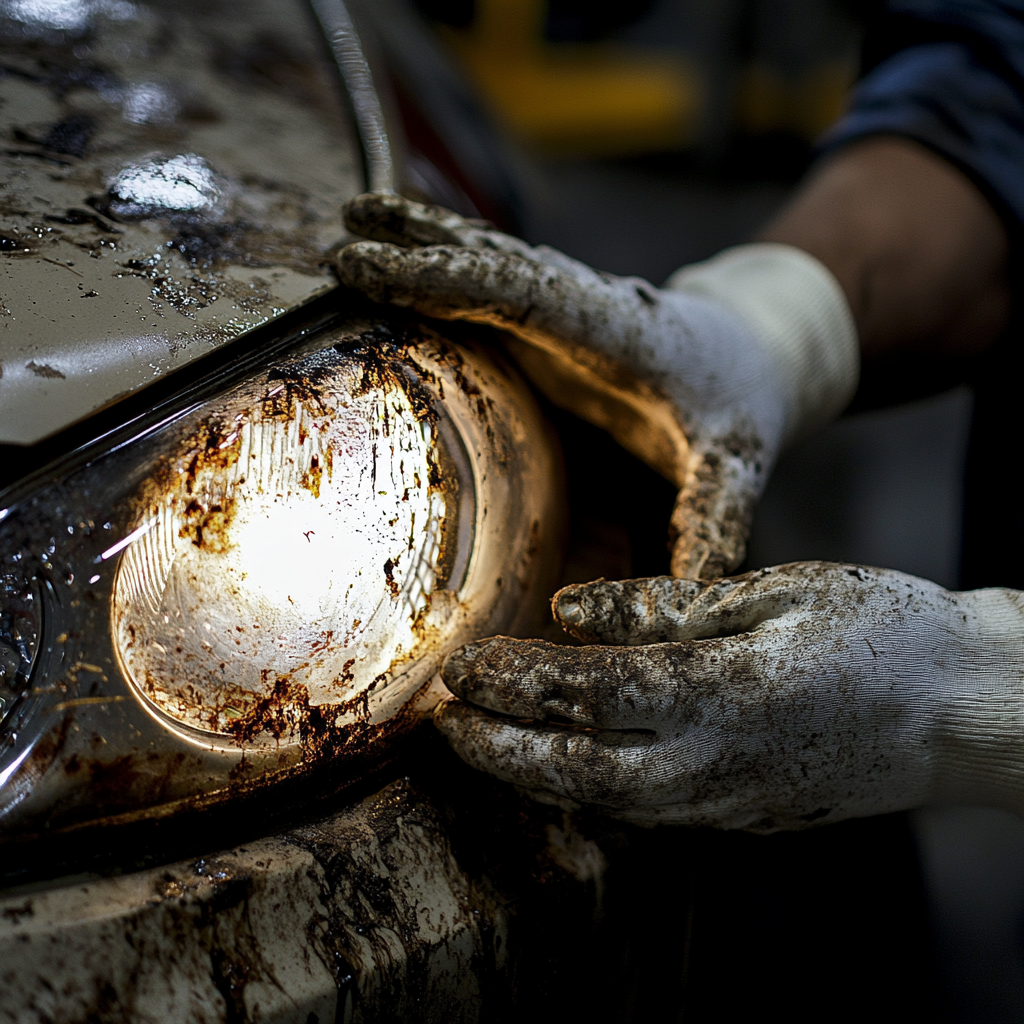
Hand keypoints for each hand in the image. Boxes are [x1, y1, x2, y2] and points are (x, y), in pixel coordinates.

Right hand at [338, 194, 856, 577]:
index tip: (375, 265)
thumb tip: (682, 600)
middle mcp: (582, 306)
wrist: (752, 355)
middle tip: (340, 241)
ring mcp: (561, 310)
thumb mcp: (738, 467)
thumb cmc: (739, 407)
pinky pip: (486, 287)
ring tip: (350, 221)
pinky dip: (437, 268)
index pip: (523, 293)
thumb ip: (713, 525)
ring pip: (483, 261)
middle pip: (491, 263)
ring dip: (418, 241)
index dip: (447, 279)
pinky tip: (396, 261)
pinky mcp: (549, 325)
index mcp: (617, 332)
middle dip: (416, 250)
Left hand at [435, 563, 1023, 830]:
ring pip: (601, 801)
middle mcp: (713, 762)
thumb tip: (569, 609)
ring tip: (478, 743)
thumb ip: (660, 609)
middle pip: (574, 767)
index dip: (512, 680)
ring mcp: (726, 801)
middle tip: (439, 721)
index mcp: (721, 693)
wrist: (963, 709)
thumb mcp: (768, 594)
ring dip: (530, 774)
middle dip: (495, 747)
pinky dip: (584, 791)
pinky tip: (558, 765)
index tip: (459, 665)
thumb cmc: (877, 631)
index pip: (585, 690)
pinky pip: (642, 811)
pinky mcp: (740, 815)